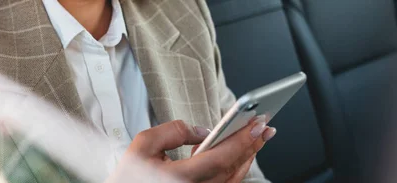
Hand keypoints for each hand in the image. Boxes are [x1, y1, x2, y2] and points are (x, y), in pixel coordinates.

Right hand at [108, 116, 276, 182]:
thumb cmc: (130, 175)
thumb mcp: (143, 144)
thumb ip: (173, 130)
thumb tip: (203, 131)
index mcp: (180, 178)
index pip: (220, 158)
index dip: (241, 140)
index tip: (257, 125)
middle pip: (232, 168)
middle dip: (252, 145)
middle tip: (265, 126)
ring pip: (233, 178)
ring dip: (248, 156)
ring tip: (258, 137)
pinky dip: (237, 167)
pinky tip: (241, 153)